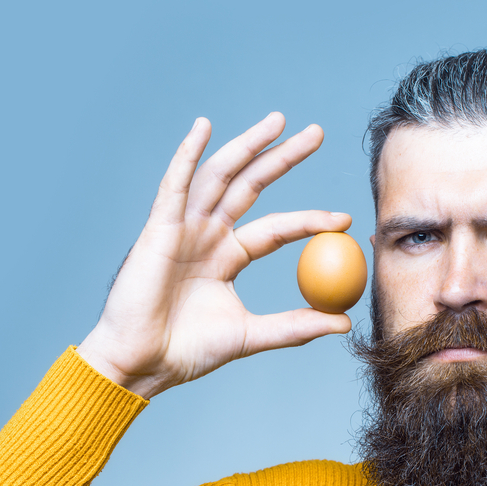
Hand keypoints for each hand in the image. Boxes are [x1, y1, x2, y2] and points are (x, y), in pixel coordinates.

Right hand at [76, 113, 352, 398]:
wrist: (141, 364)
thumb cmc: (186, 352)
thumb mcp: (251, 335)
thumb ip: (295, 326)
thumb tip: (344, 322)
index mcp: (227, 256)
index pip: (276, 228)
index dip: (309, 220)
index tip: (345, 219)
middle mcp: (207, 235)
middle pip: (251, 186)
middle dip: (282, 157)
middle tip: (316, 132)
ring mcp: (183, 228)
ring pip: (220, 176)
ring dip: (247, 145)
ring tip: (278, 121)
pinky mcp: (158, 229)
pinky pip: (175, 185)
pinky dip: (188, 155)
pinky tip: (203, 127)